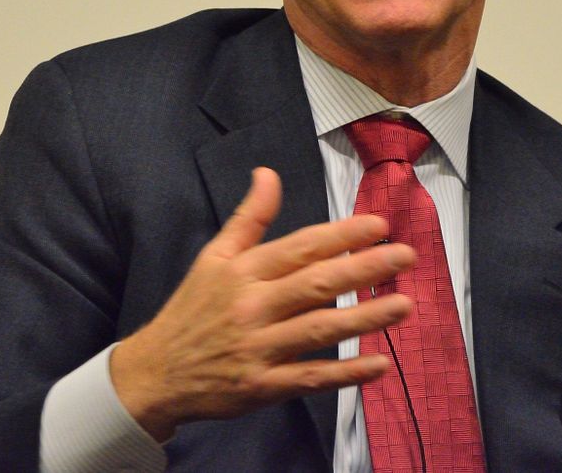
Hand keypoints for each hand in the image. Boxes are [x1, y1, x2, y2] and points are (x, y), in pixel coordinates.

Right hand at [109, 167, 415, 440]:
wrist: (155, 372)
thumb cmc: (193, 310)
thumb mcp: (213, 257)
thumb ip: (248, 217)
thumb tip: (268, 173)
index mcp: (243, 271)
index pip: (301, 247)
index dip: (341, 235)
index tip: (378, 226)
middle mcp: (253, 307)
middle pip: (316, 284)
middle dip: (364, 268)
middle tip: (406, 257)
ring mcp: (258, 349)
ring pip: (319, 330)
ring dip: (365, 317)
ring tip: (404, 304)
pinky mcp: (262, 387)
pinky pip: (310, 378)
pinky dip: (345, 374)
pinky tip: (379, 364)